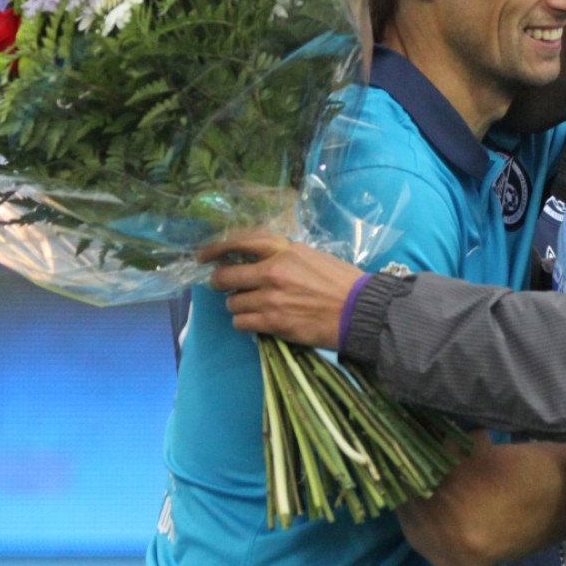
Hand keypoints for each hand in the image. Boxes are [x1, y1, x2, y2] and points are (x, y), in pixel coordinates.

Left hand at [199, 234, 364, 348]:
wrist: (361, 311)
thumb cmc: (343, 283)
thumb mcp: (313, 257)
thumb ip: (285, 257)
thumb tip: (262, 262)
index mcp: (284, 250)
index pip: (240, 241)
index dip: (216, 248)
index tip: (203, 255)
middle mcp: (273, 271)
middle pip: (226, 276)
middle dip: (220, 283)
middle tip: (224, 287)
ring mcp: (271, 298)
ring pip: (233, 304)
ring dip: (239, 307)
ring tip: (253, 308)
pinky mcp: (273, 322)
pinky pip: (242, 323)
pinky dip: (246, 324)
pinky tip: (259, 322)